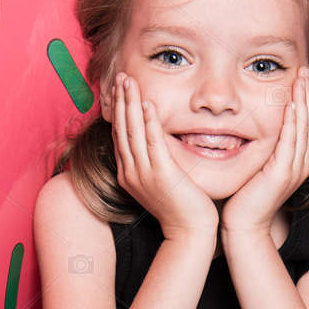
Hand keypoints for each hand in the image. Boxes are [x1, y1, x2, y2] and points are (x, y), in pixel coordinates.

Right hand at [110, 72, 218, 243]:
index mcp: (128, 174)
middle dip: (120, 100)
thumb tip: (156, 143)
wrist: (189, 233)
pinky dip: (149, 123)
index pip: (120, 135)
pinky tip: (148, 104)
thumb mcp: (161, 182)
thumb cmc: (181, 208)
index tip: (120, 88)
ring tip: (129, 81)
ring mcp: (144, 174)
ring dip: (130, 104)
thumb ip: (155, 161)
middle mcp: (131, 172)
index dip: (118, 110)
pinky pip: (153, 143)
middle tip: (120, 75)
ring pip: (133, 132)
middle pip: (121, 129)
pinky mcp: (162, 175)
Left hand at [220, 66, 308, 237]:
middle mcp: (300, 163)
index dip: (307, 98)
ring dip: (303, 100)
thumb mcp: (256, 168)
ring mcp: (294, 168)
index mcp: (295, 161)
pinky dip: (293, 121)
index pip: (304, 122)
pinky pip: (291, 141)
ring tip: (302, 76)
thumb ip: (260, 149)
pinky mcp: (283, 173)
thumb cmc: (244, 200)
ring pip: (303, 127)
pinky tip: (292, 104)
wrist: (243, 228)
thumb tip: (250, 129)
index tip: (307, 75)